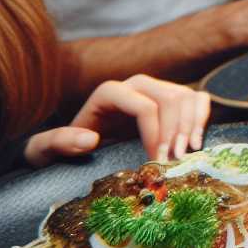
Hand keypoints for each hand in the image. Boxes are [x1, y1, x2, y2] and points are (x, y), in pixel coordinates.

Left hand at [25, 75, 211, 166]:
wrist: (74, 147)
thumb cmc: (60, 150)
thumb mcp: (46, 150)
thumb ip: (58, 142)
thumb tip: (90, 138)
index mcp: (109, 92)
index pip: (145, 106)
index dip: (155, 134)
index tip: (156, 161)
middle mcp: (136, 85)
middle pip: (170, 100)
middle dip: (176, 132)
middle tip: (173, 163)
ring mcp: (156, 90)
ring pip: (187, 97)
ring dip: (192, 126)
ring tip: (185, 155)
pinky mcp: (170, 100)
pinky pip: (197, 100)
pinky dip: (202, 119)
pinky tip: (195, 143)